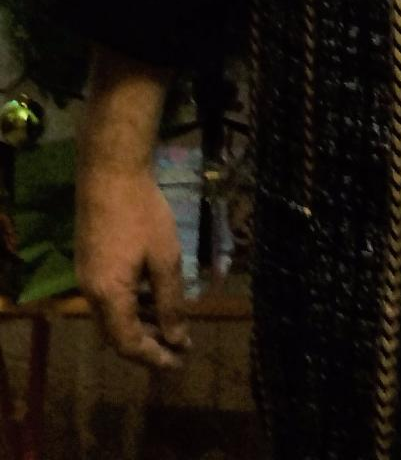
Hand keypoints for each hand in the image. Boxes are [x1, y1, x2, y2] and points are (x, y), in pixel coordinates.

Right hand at [76, 169, 190, 371]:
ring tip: (169, 326)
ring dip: (139, 325)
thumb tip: (177, 338)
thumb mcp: (165, 258)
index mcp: (109, 296)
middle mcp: (90, 293)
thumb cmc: (143, 214)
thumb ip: (170, 303)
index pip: (129, 344)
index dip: (154, 357)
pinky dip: (130, 306)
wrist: (110, 173)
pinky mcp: (88, 262)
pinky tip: (151, 298)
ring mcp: (86, 277)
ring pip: (111, 317)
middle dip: (147, 346)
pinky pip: (108, 298)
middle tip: (177, 348)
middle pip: (116, 335)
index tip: (179, 362)